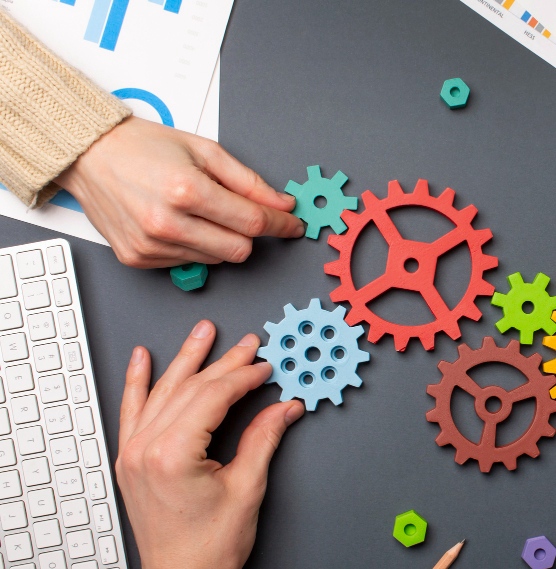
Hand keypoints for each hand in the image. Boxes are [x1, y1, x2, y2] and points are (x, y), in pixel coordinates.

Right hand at [55, 117, 303, 267]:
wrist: (89, 155)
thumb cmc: (144, 147)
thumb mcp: (205, 151)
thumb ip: (249, 182)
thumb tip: (282, 205)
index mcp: (186, 190)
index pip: (252, 222)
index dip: (281, 226)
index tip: (293, 226)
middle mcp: (167, 223)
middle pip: (239, 249)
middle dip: (249, 233)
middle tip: (240, 212)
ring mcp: (151, 246)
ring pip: (216, 259)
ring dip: (220, 239)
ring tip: (199, 210)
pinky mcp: (138, 259)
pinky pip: (188, 262)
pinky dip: (194, 246)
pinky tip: (178, 222)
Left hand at [116, 321, 303, 568]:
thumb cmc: (209, 550)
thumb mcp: (247, 489)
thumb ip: (263, 439)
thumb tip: (284, 408)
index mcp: (173, 454)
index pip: (213, 396)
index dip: (244, 377)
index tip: (266, 367)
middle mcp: (146, 449)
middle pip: (189, 388)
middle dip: (222, 363)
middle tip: (247, 343)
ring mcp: (133, 454)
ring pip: (162, 392)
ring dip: (184, 360)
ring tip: (202, 333)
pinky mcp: (131, 461)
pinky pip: (132, 411)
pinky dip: (138, 383)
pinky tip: (143, 360)